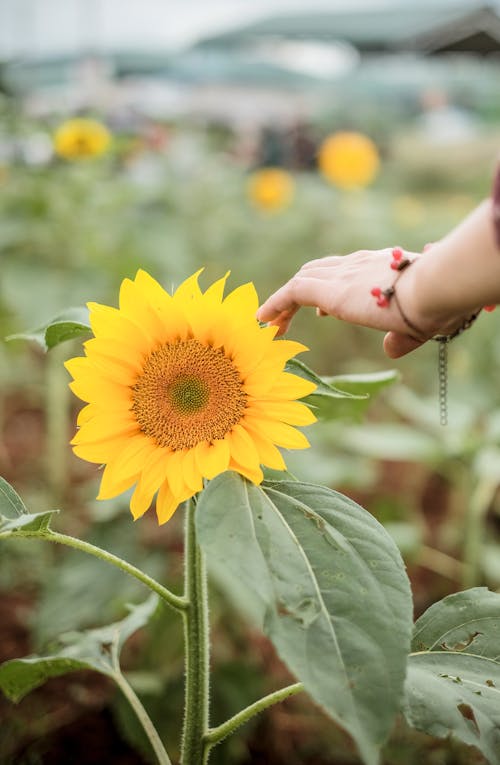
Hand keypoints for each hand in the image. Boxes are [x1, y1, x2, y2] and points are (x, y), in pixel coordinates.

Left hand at [257, 248, 479, 358]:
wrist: (435, 287)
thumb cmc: (438, 303)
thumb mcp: (419, 323)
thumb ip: (400, 338)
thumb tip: (389, 350)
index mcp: (379, 266)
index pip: (345, 271)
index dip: (329, 287)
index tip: (323, 310)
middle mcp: (357, 264)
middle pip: (318, 271)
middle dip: (301, 292)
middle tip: (288, 318)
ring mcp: (343, 274)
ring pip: (302, 280)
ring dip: (283, 302)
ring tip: (268, 324)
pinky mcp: (331, 290)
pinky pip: (293, 292)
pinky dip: (275, 304)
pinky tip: (262, 321)